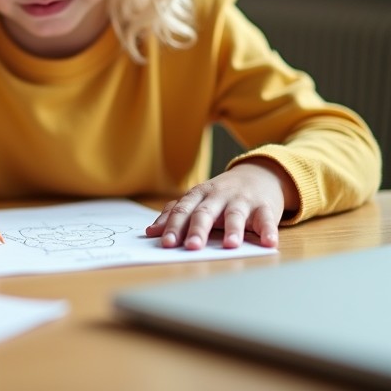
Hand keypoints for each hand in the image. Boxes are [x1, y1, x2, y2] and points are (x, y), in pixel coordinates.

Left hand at [146, 159, 297, 249]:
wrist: (258, 175)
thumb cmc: (222, 194)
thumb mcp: (198, 200)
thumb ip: (176, 214)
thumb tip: (152, 232)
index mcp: (199, 195)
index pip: (183, 210)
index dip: (174, 226)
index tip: (166, 243)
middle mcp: (218, 196)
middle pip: (205, 212)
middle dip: (197, 229)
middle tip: (191, 247)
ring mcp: (242, 200)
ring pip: (235, 214)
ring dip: (233, 230)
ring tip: (230, 245)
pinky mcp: (265, 207)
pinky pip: (266, 219)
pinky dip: (268, 231)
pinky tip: (270, 243)